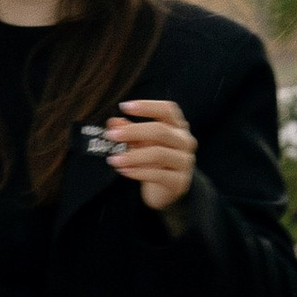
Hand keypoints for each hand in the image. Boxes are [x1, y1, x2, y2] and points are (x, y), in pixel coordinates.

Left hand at [108, 97, 195, 219]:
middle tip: (111, 135)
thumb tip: (113, 122)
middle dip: (133, 131)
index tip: (124, 107)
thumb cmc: (154, 161)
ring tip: (114, 159)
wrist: (167, 190)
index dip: (147, 106)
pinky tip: (124, 171)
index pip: (167, 110)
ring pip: (159, 154)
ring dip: (133, 156)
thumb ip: (128, 132)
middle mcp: (184, 141)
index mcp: (177, 126)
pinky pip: (158, 175)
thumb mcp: (140, 144)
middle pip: (161, 131)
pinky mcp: (180, 181)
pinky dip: (138, 172)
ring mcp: (184, 161)